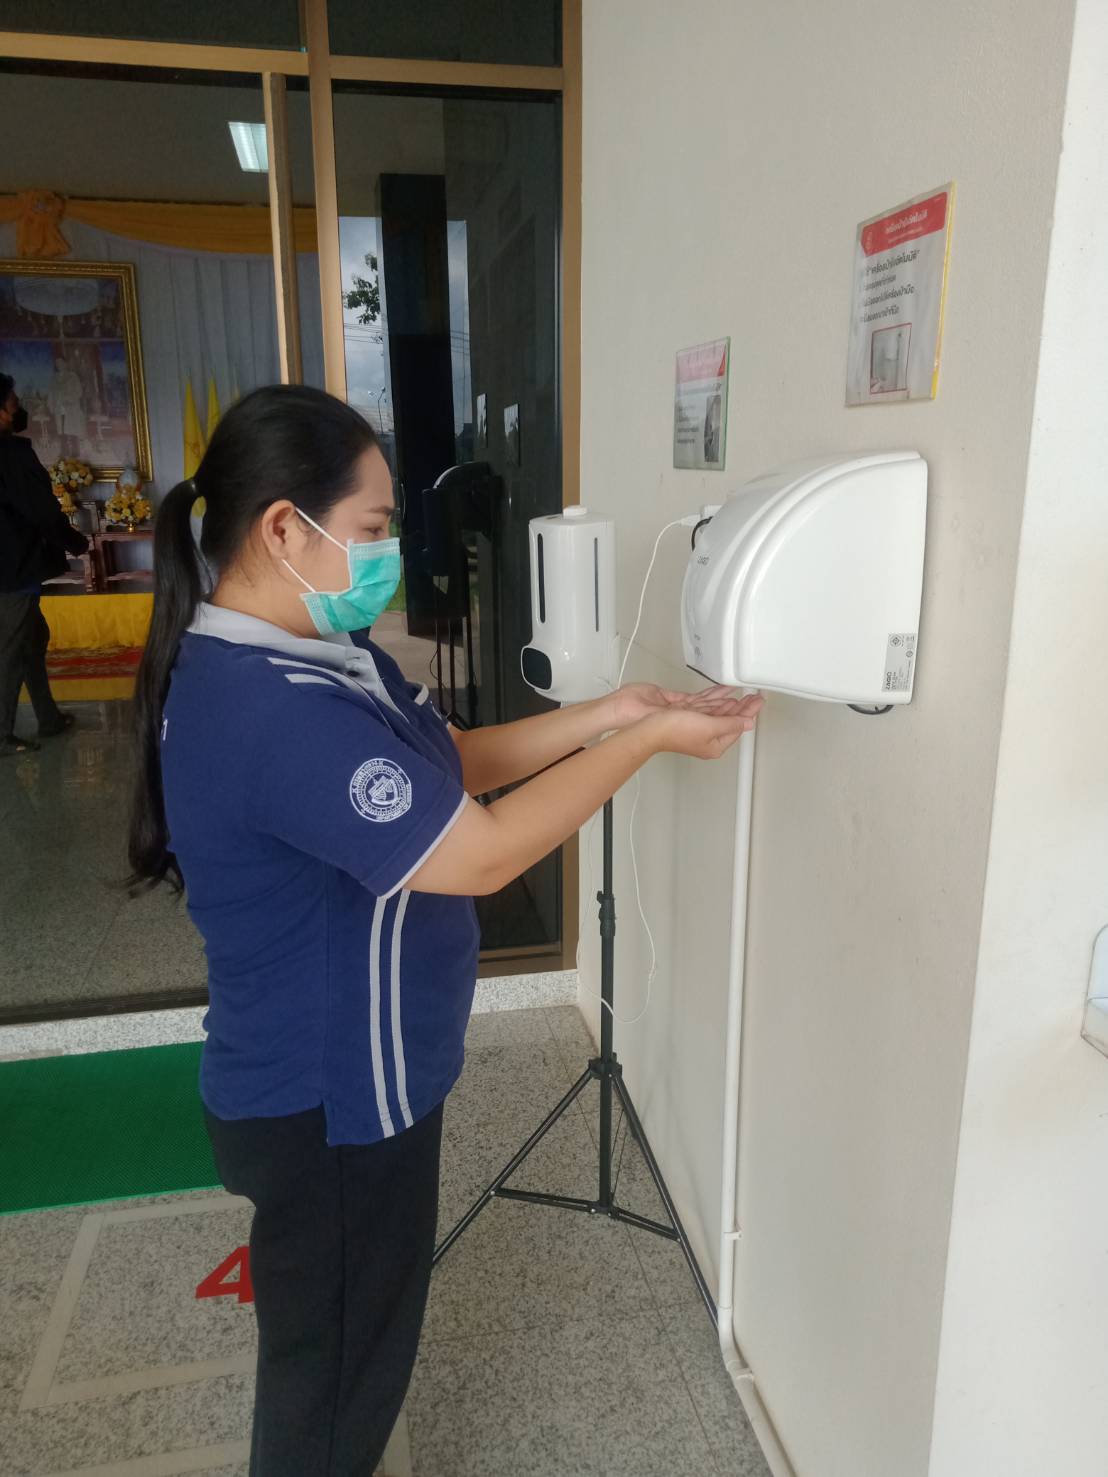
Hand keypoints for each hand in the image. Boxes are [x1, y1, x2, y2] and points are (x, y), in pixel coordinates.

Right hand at [606, 681, 754, 729]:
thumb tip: (747, 722)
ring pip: (717, 710)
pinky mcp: (684, 713)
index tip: (757, 702)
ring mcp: (694, 724)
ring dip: (730, 702)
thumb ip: (730, 723)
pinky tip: (721, 692)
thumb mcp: (710, 727)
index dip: (749, 713)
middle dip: (742, 707)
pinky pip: (704, 703)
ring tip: (742, 695)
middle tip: (754, 697)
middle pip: (728, 719)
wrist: (647, 726)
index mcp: (713, 744)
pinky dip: (715, 696)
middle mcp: (704, 735)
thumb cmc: (672, 732)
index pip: (737, 727)